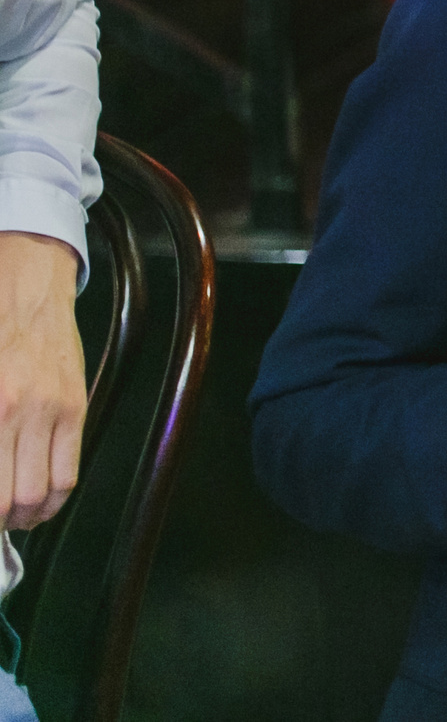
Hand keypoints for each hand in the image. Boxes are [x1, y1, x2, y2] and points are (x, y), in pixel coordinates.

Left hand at [0, 234, 80, 529]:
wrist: (24, 291)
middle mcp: (13, 414)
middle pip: (9, 500)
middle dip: (1, 520)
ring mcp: (48, 413)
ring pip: (42, 493)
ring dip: (27, 517)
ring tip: (17, 517)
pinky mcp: (74, 407)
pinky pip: (69, 470)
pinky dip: (55, 498)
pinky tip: (42, 501)